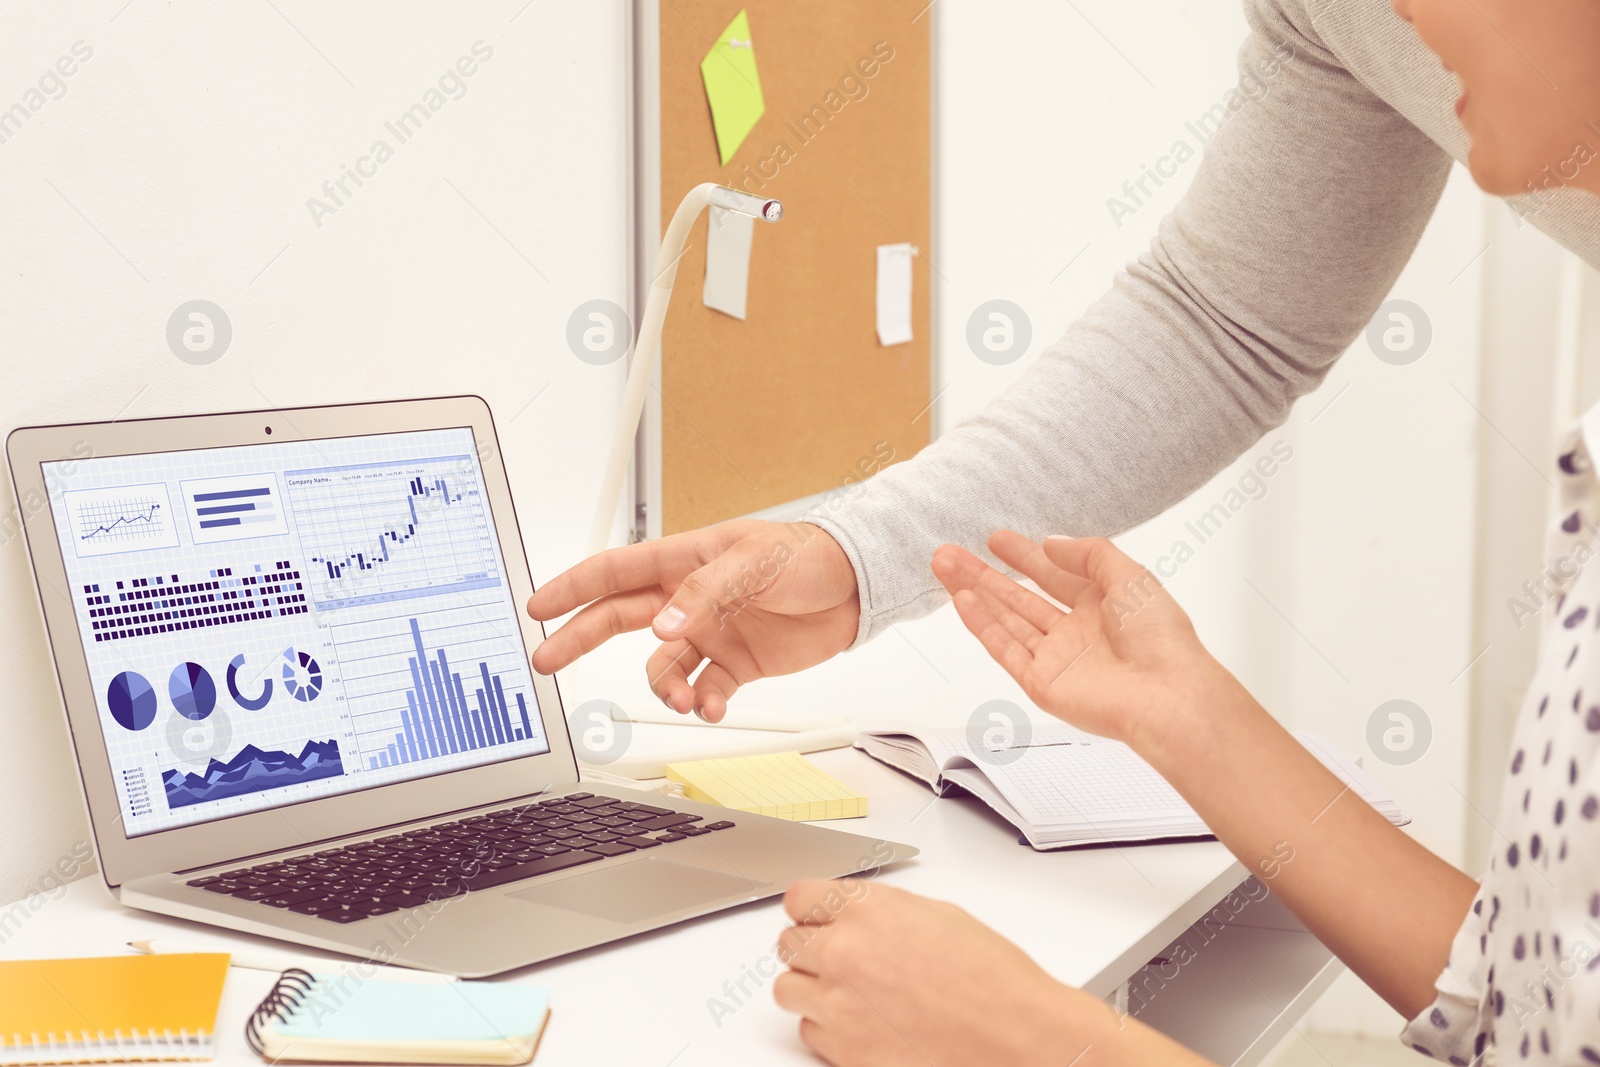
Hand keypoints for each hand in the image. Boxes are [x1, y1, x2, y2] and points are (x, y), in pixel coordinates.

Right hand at [526, 520, 857, 721]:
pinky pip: (702, 689)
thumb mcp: (754, 560)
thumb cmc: (808, 554)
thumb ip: (706, 592)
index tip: (539, 605)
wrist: (856, 585)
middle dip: (579, 639)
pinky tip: (712, 705)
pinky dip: (702, 703)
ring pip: (662, 668)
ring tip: (684, 698)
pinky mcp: (734, 664)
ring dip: (665, 687)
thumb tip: (664, 624)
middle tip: (547, 660)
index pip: (614, 572)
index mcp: (683, 561)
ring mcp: (709, 633)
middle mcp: (687, 600)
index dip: (573, 587)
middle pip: (617, 620)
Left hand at [773, 880, 1104, 1066]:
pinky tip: (861, 1024)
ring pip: (788, 989)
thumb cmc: (994, 981)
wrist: (1016, 1037)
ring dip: (811, 988)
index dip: (809, 909)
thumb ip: (885, 912)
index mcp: (868, 909)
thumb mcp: (941, 916)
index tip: (814, 918)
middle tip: (838, 958)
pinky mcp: (843, 1050)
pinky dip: (827, 1029)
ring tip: (846, 993)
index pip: (799, 898)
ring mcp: (838, 1003)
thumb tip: (863, 916)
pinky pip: (809, 1032)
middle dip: (811, 948)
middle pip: (788, 943)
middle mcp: (844, 952)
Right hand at [930, 531, 1233, 752]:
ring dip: (974, 593)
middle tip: (952, 554)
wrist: (1165, 694)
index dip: (1024, 556)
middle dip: (984, 574)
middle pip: (1019, 598)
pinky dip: (982, 624)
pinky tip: (962, 600)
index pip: (1052, 576)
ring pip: (1005, 620)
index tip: (997, 539)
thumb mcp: (1130, 576)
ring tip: (945, 568)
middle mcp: (1075, 633)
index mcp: (1101, 607)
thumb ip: (1089, 554)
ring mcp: (1056, 658)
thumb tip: (1052, 542)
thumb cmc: (1160, 639)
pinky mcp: (1041, 682)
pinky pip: (1004, 648)